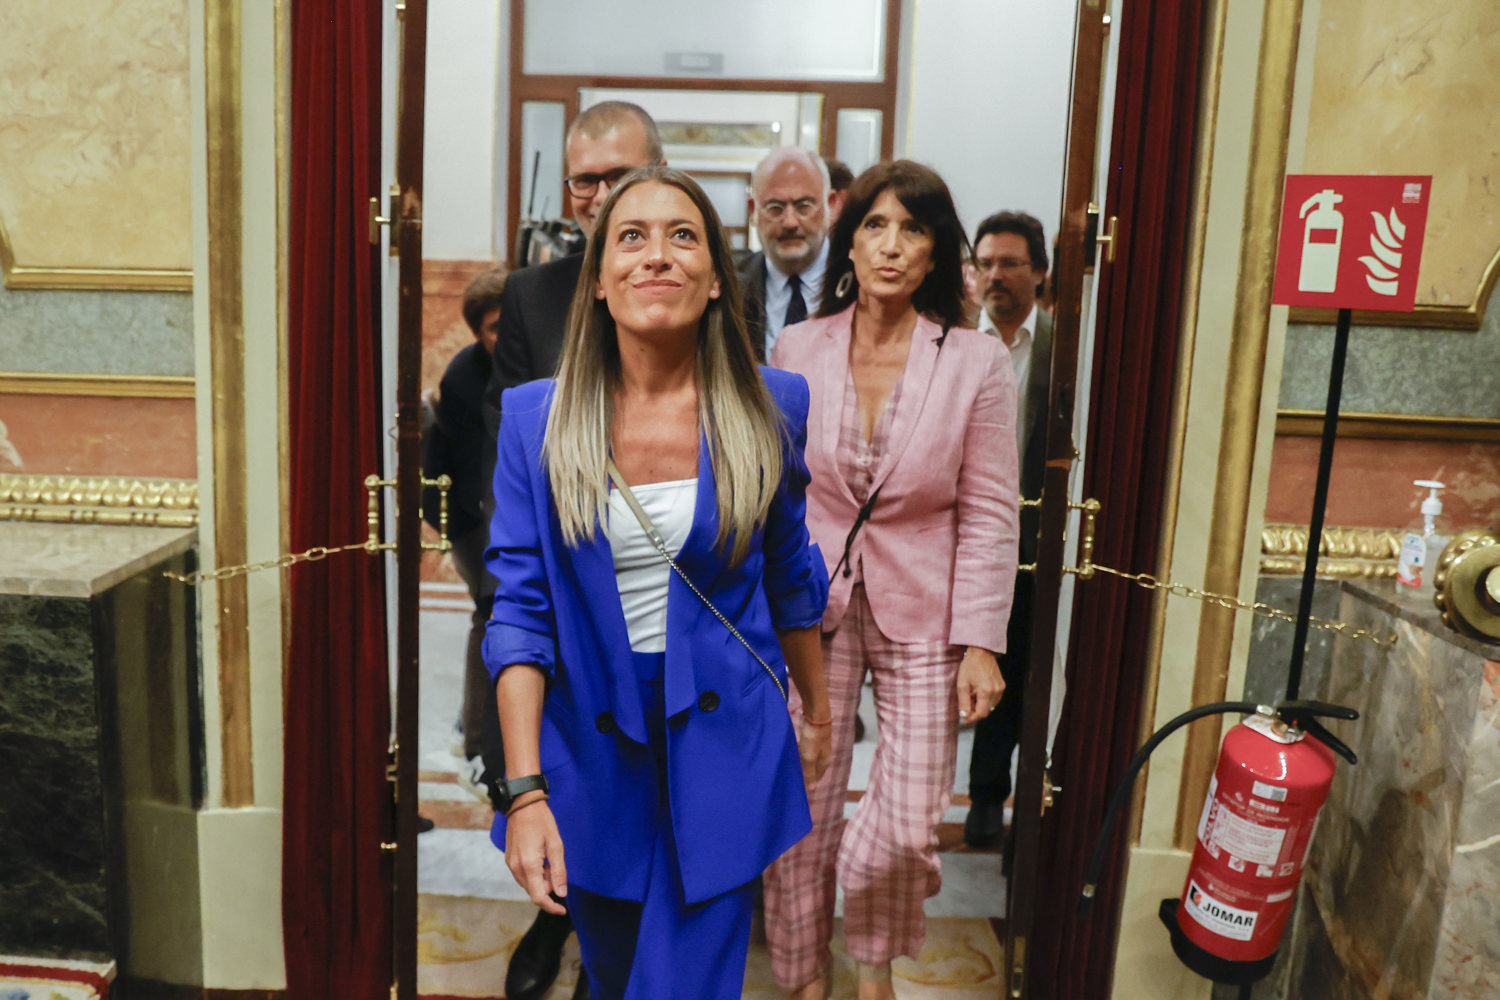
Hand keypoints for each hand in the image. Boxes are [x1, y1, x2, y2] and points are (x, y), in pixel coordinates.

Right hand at [503, 796, 567, 913]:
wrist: (522, 805)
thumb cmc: (542, 822)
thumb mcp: (556, 845)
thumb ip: (559, 871)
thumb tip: (561, 893)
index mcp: (529, 866)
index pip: (538, 897)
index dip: (551, 907)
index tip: (562, 909)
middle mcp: (516, 868)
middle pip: (534, 891)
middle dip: (548, 887)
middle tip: (556, 868)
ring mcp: (510, 864)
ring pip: (528, 884)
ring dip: (541, 880)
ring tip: (549, 860)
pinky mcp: (509, 860)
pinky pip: (523, 875)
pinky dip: (534, 874)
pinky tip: (541, 859)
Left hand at [796, 714, 833, 789]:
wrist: (815, 714)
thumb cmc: (812, 736)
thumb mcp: (809, 757)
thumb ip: (809, 773)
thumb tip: (810, 789)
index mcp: (825, 761)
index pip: (816, 778)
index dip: (807, 783)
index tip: (795, 786)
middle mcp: (824, 755)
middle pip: (812, 769)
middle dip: (803, 773)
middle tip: (789, 776)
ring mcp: (819, 746)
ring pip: (808, 759)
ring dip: (800, 763)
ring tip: (788, 766)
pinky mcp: (813, 737)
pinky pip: (805, 750)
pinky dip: (799, 754)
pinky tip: (791, 753)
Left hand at [956, 646, 1003, 723]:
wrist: (981, 652)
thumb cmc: (970, 666)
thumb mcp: (962, 684)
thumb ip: (963, 702)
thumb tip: (964, 716)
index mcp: (986, 691)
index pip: (980, 713)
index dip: (971, 718)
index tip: (964, 719)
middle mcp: (996, 692)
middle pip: (986, 711)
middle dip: (975, 711)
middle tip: (965, 705)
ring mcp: (1001, 689)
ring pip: (990, 707)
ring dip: (980, 706)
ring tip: (971, 695)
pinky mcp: (1002, 686)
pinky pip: (994, 700)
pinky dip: (986, 700)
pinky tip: (978, 692)